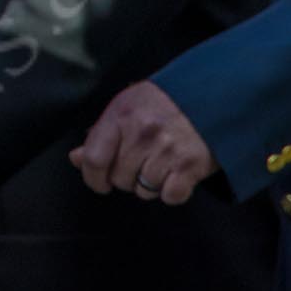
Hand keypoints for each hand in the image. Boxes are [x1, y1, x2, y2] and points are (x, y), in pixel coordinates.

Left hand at [69, 80, 216, 204]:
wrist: (213, 94)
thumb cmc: (164, 102)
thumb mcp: (127, 106)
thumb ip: (101, 134)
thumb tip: (77, 159)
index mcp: (121, 115)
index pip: (94, 159)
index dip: (93, 177)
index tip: (100, 182)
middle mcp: (142, 133)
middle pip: (120, 179)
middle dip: (125, 178)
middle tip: (140, 163)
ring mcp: (167, 150)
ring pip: (144, 190)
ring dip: (149, 185)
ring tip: (160, 164)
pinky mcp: (191, 166)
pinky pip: (170, 197)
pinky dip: (172, 192)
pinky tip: (176, 174)